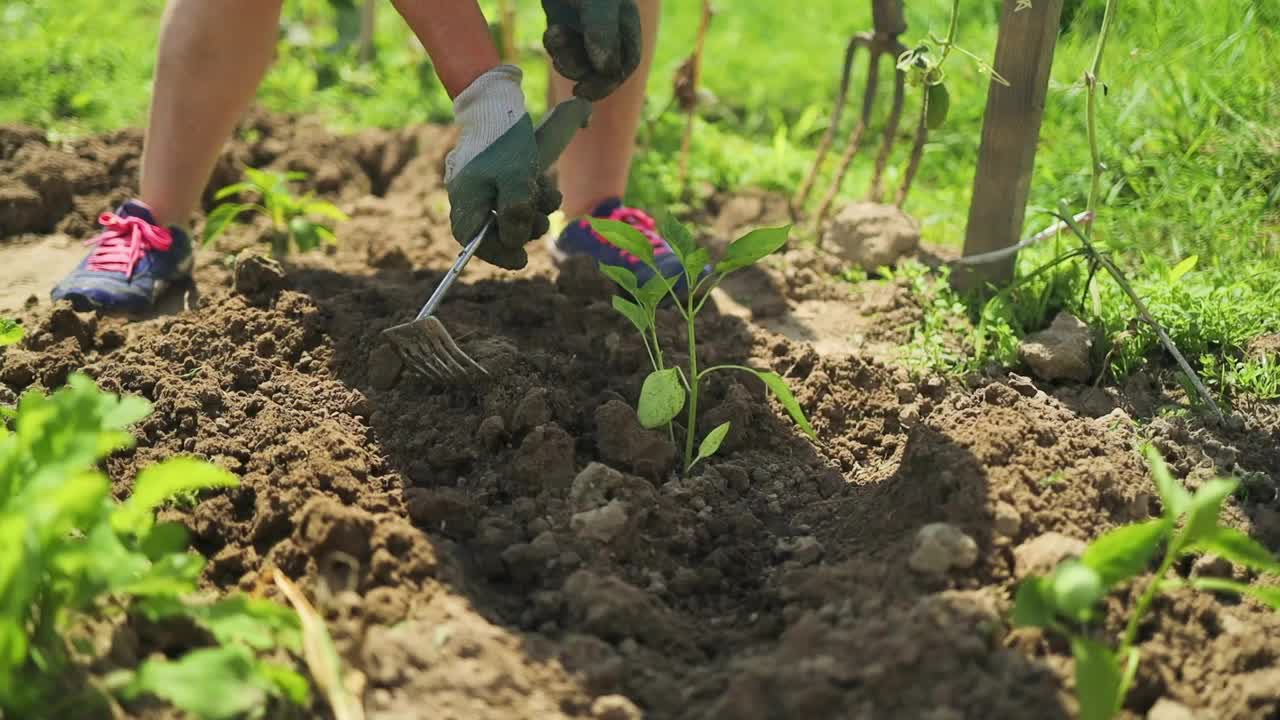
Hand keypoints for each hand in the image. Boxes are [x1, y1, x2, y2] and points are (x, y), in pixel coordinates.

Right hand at [445, 66, 560, 269]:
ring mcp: (484, 183)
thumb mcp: (516, 178)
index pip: (473, 239)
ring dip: (534, 209)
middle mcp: (471, 193)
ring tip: (548, 193)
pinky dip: (532, 194)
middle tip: (542, 219)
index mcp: (466, 197)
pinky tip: (544, 183)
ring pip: (511, 212)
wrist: (497, 101)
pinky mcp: (499, 173)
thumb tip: (514, 243)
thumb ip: (515, 213)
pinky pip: (516, 194)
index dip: (498, 253)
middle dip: (524, 226)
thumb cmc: (505, 140)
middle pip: (497, 228)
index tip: (522, 261)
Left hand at [541, 0, 641, 100]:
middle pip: (600, 68)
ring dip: (566, 58)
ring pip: (578, 60)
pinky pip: (561, 48)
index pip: (625, 65)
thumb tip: (606, 68)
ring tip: (556, 38)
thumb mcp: (598, 3)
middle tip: (562, 66)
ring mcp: (584, 30)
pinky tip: (552, 31)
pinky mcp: (564, 26)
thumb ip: (604, 32)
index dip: (606, 83)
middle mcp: (609, 30)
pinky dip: (554, 45)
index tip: (585, 92)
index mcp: (626, 24)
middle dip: (580, 71)